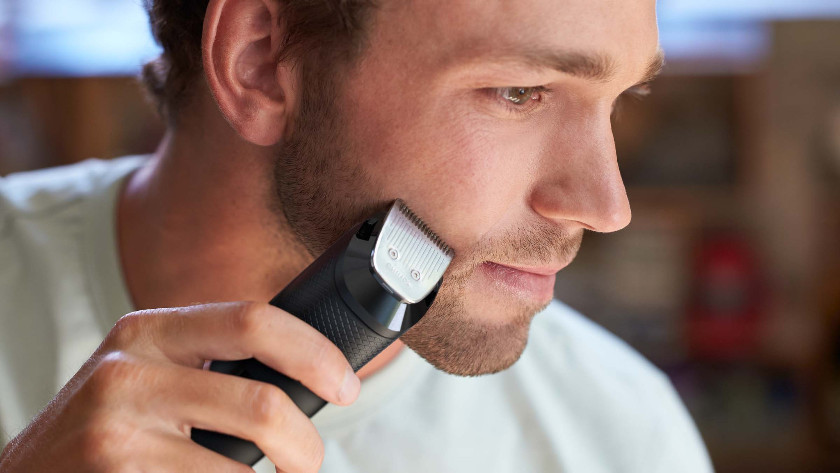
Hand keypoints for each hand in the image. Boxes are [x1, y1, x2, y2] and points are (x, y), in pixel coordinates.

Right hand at [0, 302, 359, 472]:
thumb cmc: (107, 421)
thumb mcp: (149, 368)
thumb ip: (211, 360)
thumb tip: (310, 374)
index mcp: (150, 330)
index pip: (253, 320)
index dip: (313, 352)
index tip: (346, 385)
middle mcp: (129, 373)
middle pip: (261, 406)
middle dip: (305, 445)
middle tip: (308, 460)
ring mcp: (117, 434)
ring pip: (240, 470)